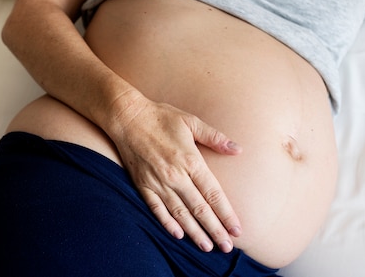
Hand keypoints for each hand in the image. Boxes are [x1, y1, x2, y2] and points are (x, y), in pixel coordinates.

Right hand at [111, 96, 242, 252]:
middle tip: (227, 247)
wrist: (127, 117)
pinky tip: (178, 234)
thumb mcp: (191, 121)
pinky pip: (157, 209)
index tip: (237, 229)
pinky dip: (167, 223)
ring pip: (180, 213)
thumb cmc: (161, 117)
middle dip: (215, 229)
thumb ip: (215, 137)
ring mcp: (158, 182)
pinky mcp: (143, 185)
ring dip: (195, 232)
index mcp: (190, 160)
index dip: (226, 213)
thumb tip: (238, 149)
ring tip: (207, 246)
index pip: (213, 194)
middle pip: (200, 209)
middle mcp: (175, 176)